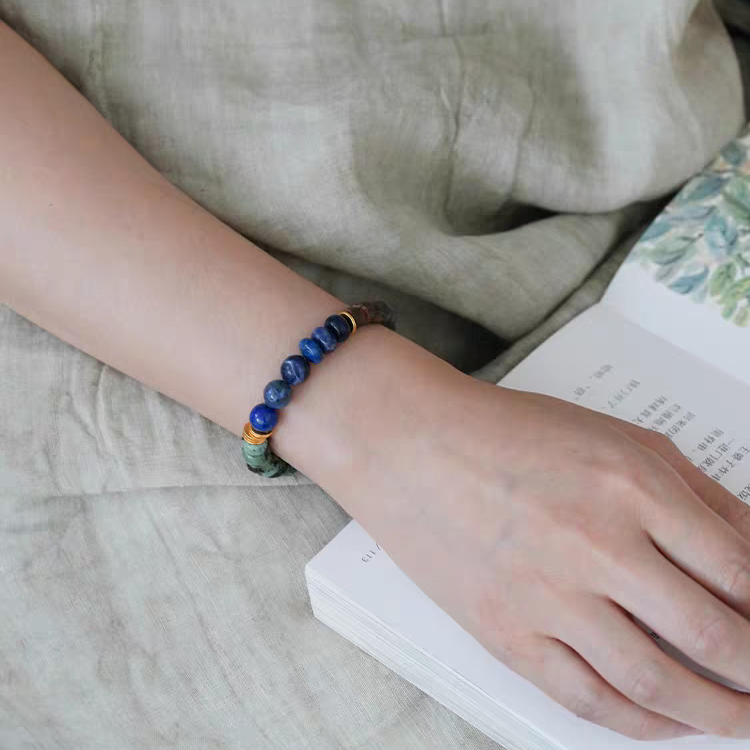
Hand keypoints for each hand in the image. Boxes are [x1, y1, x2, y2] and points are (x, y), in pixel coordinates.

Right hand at [289, 328, 749, 739]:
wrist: (409, 442)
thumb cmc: (506, 432)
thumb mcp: (614, 437)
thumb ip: (694, 493)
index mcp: (632, 485)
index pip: (742, 572)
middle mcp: (596, 544)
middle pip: (714, 635)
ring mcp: (547, 594)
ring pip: (656, 681)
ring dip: (716, 714)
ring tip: (742, 722)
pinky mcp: (505, 631)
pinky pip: (585, 697)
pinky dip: (640, 724)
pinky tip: (666, 723)